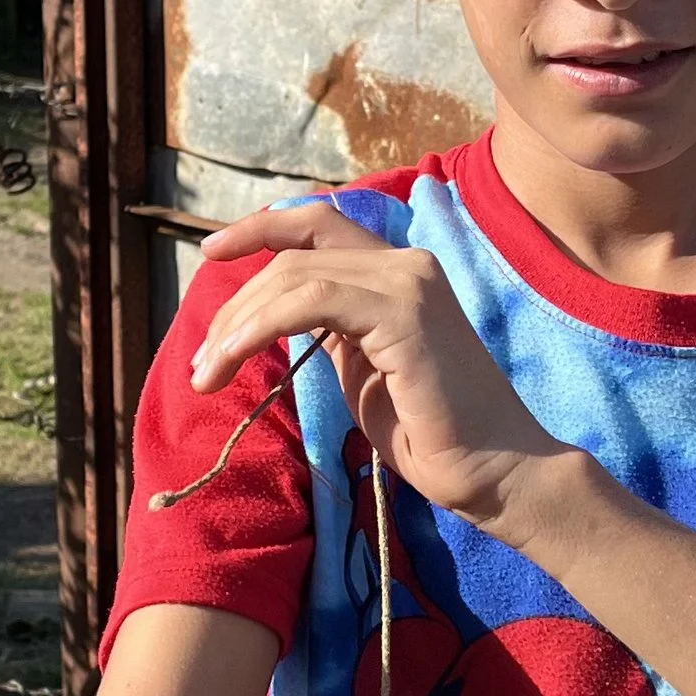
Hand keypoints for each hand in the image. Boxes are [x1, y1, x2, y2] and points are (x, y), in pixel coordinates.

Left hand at [192, 203, 569, 537]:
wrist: (495, 470)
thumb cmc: (433, 433)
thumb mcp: (365, 370)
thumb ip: (333, 332)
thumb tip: (277, 317)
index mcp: (400, 273)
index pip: (319, 225)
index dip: (261, 228)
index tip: (212, 251)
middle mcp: (407, 264)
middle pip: (295, 253)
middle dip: (235, 305)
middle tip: (201, 363)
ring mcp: (409, 283)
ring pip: (296, 275)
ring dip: (236, 324)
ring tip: (206, 374)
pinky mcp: (404, 313)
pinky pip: (311, 302)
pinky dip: (259, 328)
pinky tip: (231, 360)